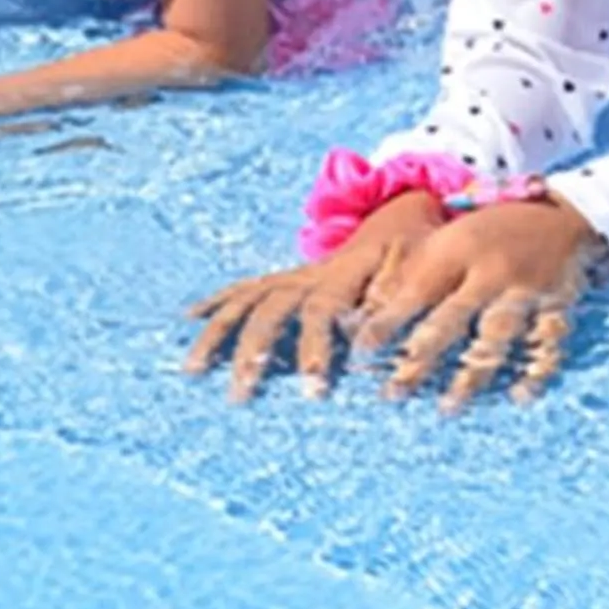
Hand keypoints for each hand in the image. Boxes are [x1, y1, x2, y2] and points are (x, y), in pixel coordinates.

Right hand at [182, 191, 448, 401]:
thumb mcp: (420, 271)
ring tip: (193, 370)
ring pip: (246, 299)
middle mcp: (310, 273)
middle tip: (240, 395)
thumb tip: (374, 335)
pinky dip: (216, 301)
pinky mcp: (284, 277)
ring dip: (218, 333)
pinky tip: (189, 320)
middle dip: (252, 351)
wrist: (404, 213)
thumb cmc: (418, 253)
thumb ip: (398, 298)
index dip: (314, 348)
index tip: (312, 389)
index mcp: (345, 274)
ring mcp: (292, 274)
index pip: (321, 311)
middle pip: (271, 308)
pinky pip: (244, 287)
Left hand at [354, 194, 608, 410]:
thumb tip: (366, 313)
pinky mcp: (558, 305)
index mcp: (459, 248)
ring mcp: (526, 289)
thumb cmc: (489, 232)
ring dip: (471, 374)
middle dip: (420, 359)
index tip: (360, 351)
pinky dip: (536, 371)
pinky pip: (548, 344)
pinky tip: (519, 396)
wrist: (561, 214)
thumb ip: (413, 274)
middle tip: (392, 394)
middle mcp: (491, 270)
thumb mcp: (448, 240)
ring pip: (495, 337)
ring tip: (446, 406)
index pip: (417, 290)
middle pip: (452, 320)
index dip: (387, 322)